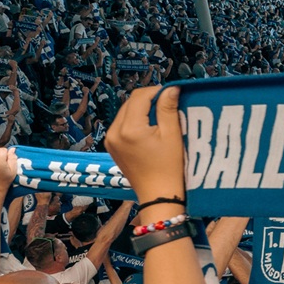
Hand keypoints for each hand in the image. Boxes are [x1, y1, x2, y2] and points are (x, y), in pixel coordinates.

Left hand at [105, 86, 184, 202]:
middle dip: (150, 100)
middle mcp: (114, 132)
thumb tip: (171, 88)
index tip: (173, 95)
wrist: (158, 195)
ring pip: (126, 112)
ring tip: (160, 119)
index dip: (157, 91)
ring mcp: (110, 140)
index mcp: (129, 128)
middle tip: (168, 106)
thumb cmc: (170, 168)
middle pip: (131, 103)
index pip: (140, 96)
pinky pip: (122, 125)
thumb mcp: (173, 136)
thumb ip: (168, 109)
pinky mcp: (112, 146)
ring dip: (142, 110)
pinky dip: (135, 122)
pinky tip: (149, 130)